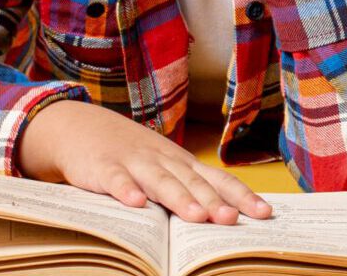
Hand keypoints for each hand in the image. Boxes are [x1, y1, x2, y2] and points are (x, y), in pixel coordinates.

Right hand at [16, 99, 271, 224]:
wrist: (81, 126)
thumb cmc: (130, 153)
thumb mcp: (162, 166)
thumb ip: (187, 187)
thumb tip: (224, 216)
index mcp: (181, 162)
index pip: (218, 179)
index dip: (241, 195)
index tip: (265, 213)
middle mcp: (163, 160)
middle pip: (193, 182)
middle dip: (214, 202)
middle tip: (233, 220)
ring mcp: (133, 162)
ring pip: (160, 181)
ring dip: (179, 198)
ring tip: (196, 216)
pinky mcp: (102, 167)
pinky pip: (115, 180)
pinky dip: (125, 190)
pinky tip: (135, 203)